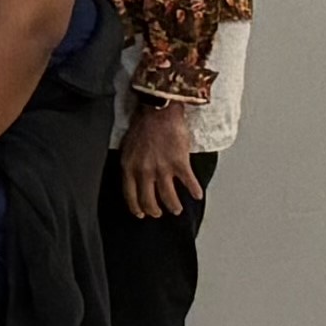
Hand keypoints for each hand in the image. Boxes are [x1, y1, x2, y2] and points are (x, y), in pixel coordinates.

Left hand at [118, 102, 203, 220]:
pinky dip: (194, 190)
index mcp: (129, 167)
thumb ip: (131, 165)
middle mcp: (144, 171)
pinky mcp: (180, 163)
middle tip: (159, 214)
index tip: (140, 214)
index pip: (130, 195)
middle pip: (148, 200)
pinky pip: (188, 182)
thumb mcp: (127, 148)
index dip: (136, 207)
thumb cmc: (142, 126)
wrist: (158, 112)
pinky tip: (197, 195)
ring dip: (174, 205)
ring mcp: (162, 169)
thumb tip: (134, 178)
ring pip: (168, 196)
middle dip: (154, 211)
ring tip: (177, 209)